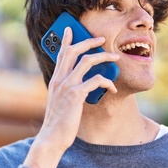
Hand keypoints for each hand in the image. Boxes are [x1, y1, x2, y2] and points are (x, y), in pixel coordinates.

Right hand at [23, 27, 119, 167]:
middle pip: (74, 51)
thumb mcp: (60, 102)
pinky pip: (96, 80)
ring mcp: (67, 86)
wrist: (52, 138)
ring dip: (104, 57)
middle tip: (102, 39)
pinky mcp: (76, 95)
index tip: (71, 29)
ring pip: (87, 61)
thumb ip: (67, 91)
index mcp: (55, 80)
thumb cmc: (58, 122)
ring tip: (115, 58)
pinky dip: (108, 82)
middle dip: (90, 42)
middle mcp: (59, 79)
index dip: (67, 40)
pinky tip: (113, 89)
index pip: (60, 54)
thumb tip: (80, 86)